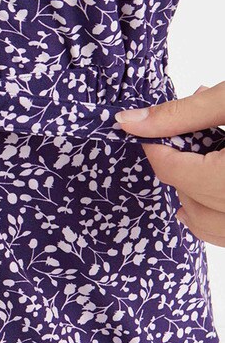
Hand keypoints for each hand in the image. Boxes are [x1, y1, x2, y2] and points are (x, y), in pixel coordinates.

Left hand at [115, 82, 224, 246]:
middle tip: (183, 143)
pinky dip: (215, 216)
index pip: (176, 172)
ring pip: (210, 227)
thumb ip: (181, 115)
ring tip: (198, 167)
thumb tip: (128, 121)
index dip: (158, 151)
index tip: (152, 135)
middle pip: (190, 201)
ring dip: (195, 203)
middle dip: (180, 173)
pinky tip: (213, 190)